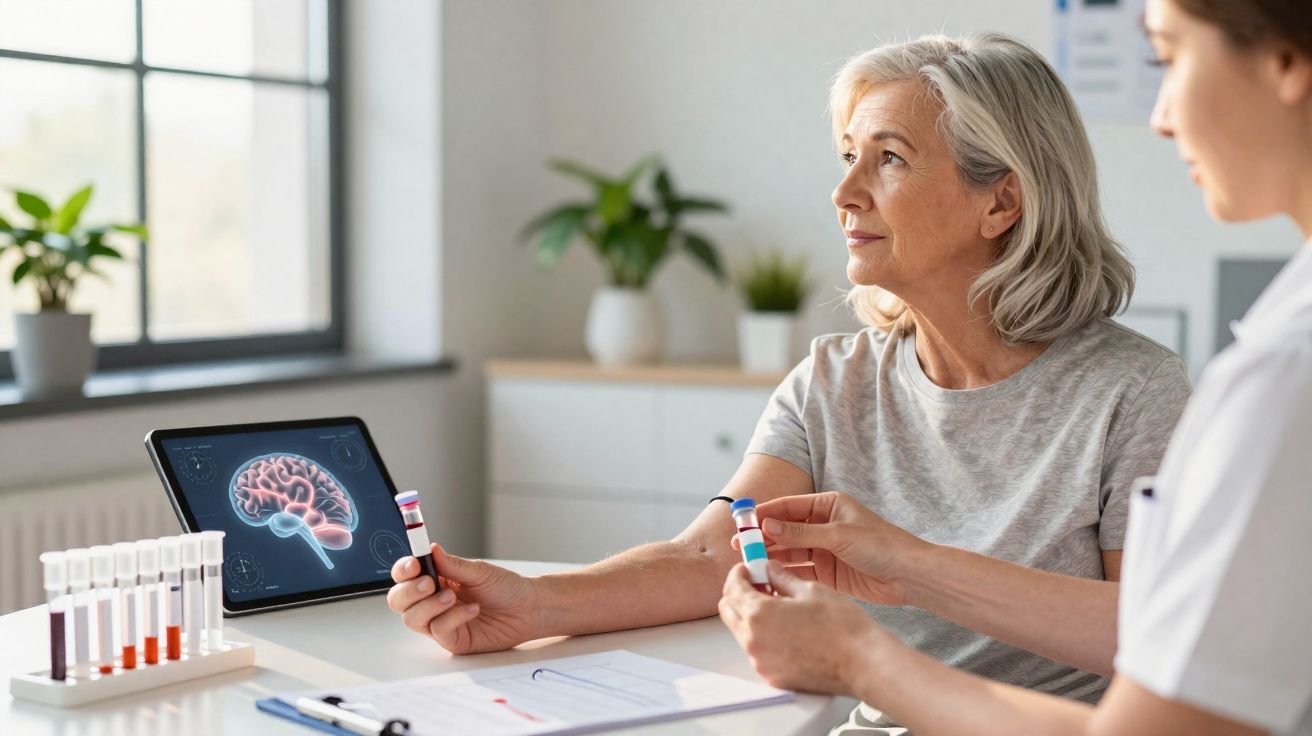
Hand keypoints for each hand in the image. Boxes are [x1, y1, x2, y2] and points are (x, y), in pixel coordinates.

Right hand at [386, 543, 542, 653]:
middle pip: (399, 600)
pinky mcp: (452, 639)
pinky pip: (438, 631)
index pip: (405, 575)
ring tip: (453, 597)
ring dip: (430, 605)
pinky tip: (471, 610)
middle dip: (409, 591)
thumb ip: (452, 564)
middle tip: (429, 583)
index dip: (403, 570)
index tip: (413, 565)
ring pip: (413, 618)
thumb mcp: (479, 571)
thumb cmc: (506, 588)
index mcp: (436, 578)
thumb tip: (429, 549)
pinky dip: (452, 618)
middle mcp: (432, 601)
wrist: (529, 609)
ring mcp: (440, 621)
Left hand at [718, 560, 883, 693]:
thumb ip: (782, 577)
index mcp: (759, 614)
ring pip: (742, 632)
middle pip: (728, 611)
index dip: (738, 574)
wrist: (863, 663)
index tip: (747, 568)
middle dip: (739, 594)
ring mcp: (761, 662)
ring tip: (779, 607)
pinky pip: (758, 651)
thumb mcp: (810, 589)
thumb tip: (769, 568)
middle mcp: (754, 641)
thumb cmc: (842, 627)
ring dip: (751, 616)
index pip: (732, 588)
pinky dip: (763, 637)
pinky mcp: (772, 676)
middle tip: (759, 584)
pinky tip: (787, 629)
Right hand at [736, 491, 929, 605]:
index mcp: (828, 505)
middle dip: (763, 537)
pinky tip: (768, 575)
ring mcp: (824, 549)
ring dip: (771, 555)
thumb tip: (769, 526)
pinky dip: (784, 572)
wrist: (908, 575)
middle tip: (740, 545)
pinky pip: (799, 569)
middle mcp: (823, 525)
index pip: (788, 507)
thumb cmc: (881, 545)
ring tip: (749, 562)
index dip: (765, 514)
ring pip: (789, 550)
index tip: (744, 522)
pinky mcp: (826, 571)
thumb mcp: (838, 535)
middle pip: (785, 530)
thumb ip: (801, 533)